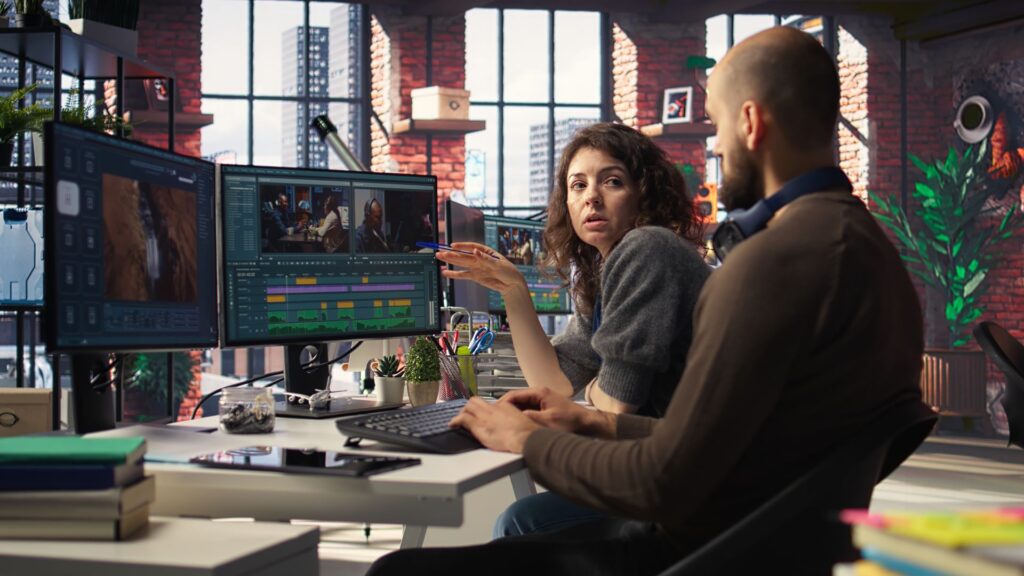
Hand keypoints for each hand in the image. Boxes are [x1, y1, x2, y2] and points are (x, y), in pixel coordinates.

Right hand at [435, 242, 525, 294]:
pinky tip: (446, 272)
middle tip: (440, 252)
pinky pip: (463, 275)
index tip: (453, 246)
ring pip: (461, 263)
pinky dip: (454, 274)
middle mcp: (479, 259)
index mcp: (486, 252)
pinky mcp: (475, 276)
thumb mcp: (499, 265)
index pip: (472, 247)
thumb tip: (475, 251)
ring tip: (440, 258)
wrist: (512, 285)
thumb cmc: (509, 272)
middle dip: (451, 254)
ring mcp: (476, 267)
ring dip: (450, 261)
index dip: (462, 246)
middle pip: (463, 255)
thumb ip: (485, 259)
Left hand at [450, 397, 538, 452]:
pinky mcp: (479, 425)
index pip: (489, 404)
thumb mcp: (523, 422)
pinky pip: (463, 419)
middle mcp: (493, 408)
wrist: (526, 438)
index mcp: (505, 406)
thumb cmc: (528, 435)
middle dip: (469, 407)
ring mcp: (485, 416)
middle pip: (476, 401)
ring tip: (459, 420)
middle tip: (466, 415)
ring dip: (462, 413)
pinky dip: (456, 421)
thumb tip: (512, 427)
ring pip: (468, 407)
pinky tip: (452, 425)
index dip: (483, 410)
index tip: (482, 415)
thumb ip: (514, 421)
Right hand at [499, 387, 616, 437]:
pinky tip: (518, 425)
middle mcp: (540, 393)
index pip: (514, 394)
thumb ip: (530, 418)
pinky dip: (522, 416)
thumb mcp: (548, 422)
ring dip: (514, 413)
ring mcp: (543, 400)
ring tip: (504, 423)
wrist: (588, 424)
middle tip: (495, 418)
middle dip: (506, 409)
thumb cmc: (572, 421)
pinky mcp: (545, 408)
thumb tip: (514, 418)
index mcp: (539, 392)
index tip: (494, 411)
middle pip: (516, 399)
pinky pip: (528, 410)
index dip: (502, 404)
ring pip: (522, 405)